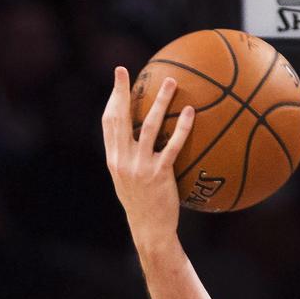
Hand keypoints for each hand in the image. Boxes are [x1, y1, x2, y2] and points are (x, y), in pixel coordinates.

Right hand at [101, 67, 193, 243]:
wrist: (149, 228)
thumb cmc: (143, 204)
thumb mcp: (129, 179)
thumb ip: (131, 157)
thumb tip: (142, 137)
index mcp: (114, 158)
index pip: (109, 122)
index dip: (113, 98)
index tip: (118, 78)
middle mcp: (123, 159)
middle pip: (120, 118)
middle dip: (122, 91)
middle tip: (125, 70)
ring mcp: (140, 166)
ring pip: (148, 126)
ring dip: (159, 101)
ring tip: (171, 82)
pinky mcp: (159, 174)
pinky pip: (172, 145)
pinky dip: (181, 127)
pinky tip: (190, 112)